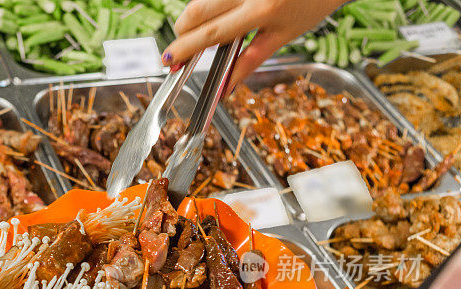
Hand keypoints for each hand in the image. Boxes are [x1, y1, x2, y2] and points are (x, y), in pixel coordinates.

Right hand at [162, 0, 344, 88]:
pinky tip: (220, 13)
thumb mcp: (283, 37)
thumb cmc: (313, 3)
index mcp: (262, 10)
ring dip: (196, 17)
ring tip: (205, 31)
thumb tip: (226, 87)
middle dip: (182, 32)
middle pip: (196, 10)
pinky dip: (210, 5)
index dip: (185, 48)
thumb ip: (250, 61)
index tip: (169, 61)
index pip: (212, 32)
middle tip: (180, 49)